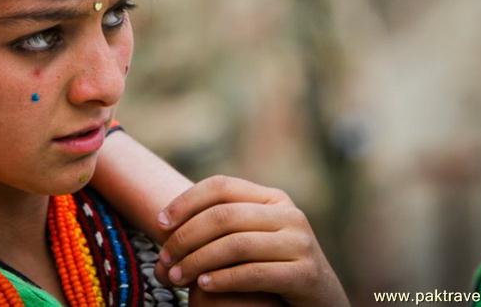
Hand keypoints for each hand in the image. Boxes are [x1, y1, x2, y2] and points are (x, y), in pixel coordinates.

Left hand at [154, 175, 348, 306]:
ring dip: (198, 261)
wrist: (321, 301)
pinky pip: (255, 273)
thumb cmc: (272, 267)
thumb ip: (221, 225)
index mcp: (272, 197)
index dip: (186, 201)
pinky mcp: (305, 273)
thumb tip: (163, 220)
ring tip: (176, 278)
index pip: (220, 186)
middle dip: (186, 238)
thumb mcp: (251, 237)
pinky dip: (224, 279)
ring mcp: (300, 242)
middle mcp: (288, 213)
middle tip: (164, 261)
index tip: (159, 223)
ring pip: (236, 244)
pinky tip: (204, 286)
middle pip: (224, 216)